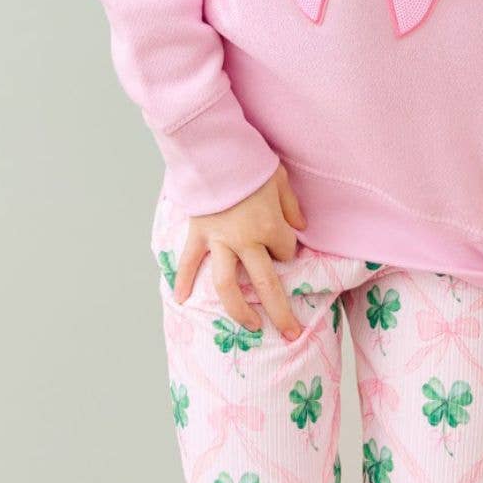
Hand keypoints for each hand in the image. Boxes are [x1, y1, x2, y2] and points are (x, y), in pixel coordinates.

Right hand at [173, 164, 308, 340]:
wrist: (214, 149)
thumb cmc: (250, 161)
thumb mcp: (280, 178)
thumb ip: (292, 205)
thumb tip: (301, 226)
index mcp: (271, 226)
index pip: (287, 251)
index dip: (289, 251)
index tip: (286, 246)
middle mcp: (247, 241)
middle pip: (266, 284)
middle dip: (281, 311)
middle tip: (291, 333)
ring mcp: (219, 240)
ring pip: (227, 285)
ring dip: (239, 310)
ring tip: (250, 326)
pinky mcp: (197, 234)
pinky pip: (188, 262)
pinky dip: (182, 281)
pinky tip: (181, 300)